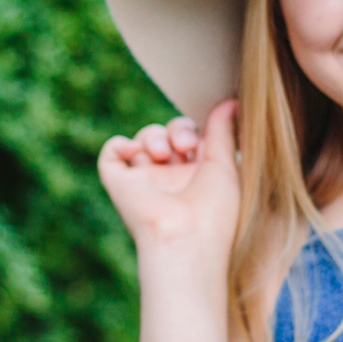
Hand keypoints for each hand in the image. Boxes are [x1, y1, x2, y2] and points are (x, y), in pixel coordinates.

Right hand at [98, 100, 240, 258]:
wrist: (186, 239)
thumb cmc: (214, 211)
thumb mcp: (225, 165)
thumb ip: (223, 132)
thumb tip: (232, 102)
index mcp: (196, 176)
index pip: (190, 137)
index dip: (193, 130)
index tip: (201, 140)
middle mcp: (170, 178)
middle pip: (167, 133)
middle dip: (176, 129)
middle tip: (185, 146)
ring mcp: (144, 181)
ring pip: (143, 140)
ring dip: (154, 136)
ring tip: (164, 154)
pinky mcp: (120, 184)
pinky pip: (111, 155)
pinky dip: (120, 145)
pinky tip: (135, 151)